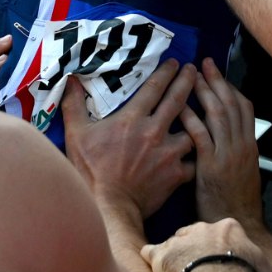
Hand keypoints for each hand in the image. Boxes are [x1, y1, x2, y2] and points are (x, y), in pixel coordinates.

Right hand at [63, 64, 197, 219]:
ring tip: (201, 115)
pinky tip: (199, 153)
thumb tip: (71, 80)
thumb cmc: (90, 171)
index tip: (174, 63)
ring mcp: (169, 153)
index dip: (166, 72)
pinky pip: (194, 161)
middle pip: (178, 100)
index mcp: (133, 118)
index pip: (155, 87)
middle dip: (188, 81)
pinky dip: (196, 157)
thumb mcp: (76, 135)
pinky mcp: (177, 174)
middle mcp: (155, 131)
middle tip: (194, 71)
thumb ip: (74, 105)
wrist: (109, 207)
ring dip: (196, 122)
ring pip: (192, 130)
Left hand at [141, 218, 271, 271]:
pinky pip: (150, 251)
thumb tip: (256, 269)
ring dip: (175, 256)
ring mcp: (179, 240)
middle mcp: (202, 228)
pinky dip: (152, 258)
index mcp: (228, 228)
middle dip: (195, 248)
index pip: (222, 232)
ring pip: (174, 243)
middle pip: (195, 234)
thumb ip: (255, 263)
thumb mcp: (264, 270)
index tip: (220, 261)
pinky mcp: (160, 254)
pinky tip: (153, 266)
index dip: (220, 248)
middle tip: (198, 268)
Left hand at [181, 61, 262, 227]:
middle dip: (217, 81)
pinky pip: (201, 136)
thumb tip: (221, 139)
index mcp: (249, 146)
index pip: (244, 108)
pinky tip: (181, 107)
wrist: (239, 227)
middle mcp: (242, 146)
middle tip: (204, 63)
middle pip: (231, 104)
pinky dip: (192, 119)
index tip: (217, 76)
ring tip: (192, 76)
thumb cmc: (235, 205)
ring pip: (218, 115)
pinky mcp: (212, 167)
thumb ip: (232, 154)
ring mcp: (228, 155)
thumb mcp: (241, 175)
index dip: (230, 89)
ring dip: (205, 93)